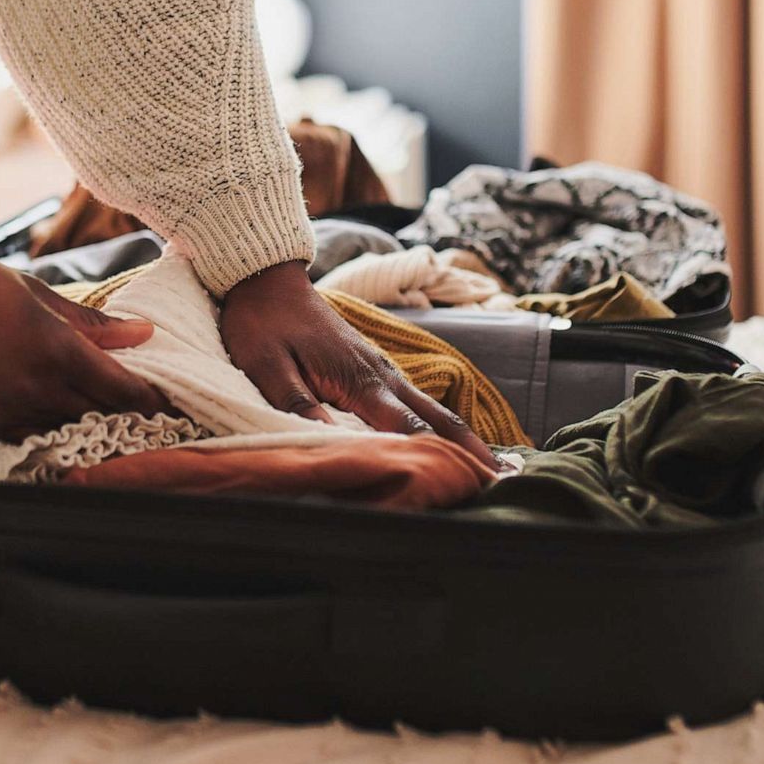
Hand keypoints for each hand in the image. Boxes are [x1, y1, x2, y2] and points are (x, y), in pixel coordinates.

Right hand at [0, 243, 170, 440]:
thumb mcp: (37, 294)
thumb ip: (93, 323)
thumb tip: (144, 333)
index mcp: (54, 348)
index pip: (120, 389)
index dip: (149, 400)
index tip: (167, 403)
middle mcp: (32, 386)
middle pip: (98, 417)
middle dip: (124, 417)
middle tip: (147, 418)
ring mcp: (3, 410)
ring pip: (64, 433)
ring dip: (86, 428)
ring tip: (106, 423)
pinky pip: (26, 439)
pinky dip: (46, 432)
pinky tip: (58, 423)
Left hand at [219, 261, 497, 466]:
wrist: (266, 280)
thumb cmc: (262, 326)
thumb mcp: (267, 369)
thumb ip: (298, 405)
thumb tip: (332, 443)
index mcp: (359, 380)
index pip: (408, 427)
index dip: (437, 457)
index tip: (465, 483)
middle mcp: (382, 375)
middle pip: (436, 418)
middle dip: (469, 450)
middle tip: (501, 482)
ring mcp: (383, 369)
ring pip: (432, 408)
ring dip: (461, 438)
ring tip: (489, 470)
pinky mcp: (375, 368)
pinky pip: (417, 402)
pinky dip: (441, 424)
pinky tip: (450, 441)